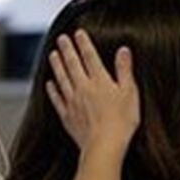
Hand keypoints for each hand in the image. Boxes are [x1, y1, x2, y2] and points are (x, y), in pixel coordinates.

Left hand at [46, 30, 138, 153]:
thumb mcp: (130, 93)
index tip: (78, 33)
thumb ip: (125, 70)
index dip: (84, 43)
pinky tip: (49, 84)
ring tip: (52, 55)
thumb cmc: (121, 122)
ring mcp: (73, 102)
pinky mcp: (67, 116)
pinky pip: (57, 99)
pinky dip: (52, 90)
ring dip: (56, 65)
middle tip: (61, 39)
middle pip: (73, 64)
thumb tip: (123, 51)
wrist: (104, 146)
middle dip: (66, 49)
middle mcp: (83, 88)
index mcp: (100, 81)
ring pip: (62, 78)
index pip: (90, 56)